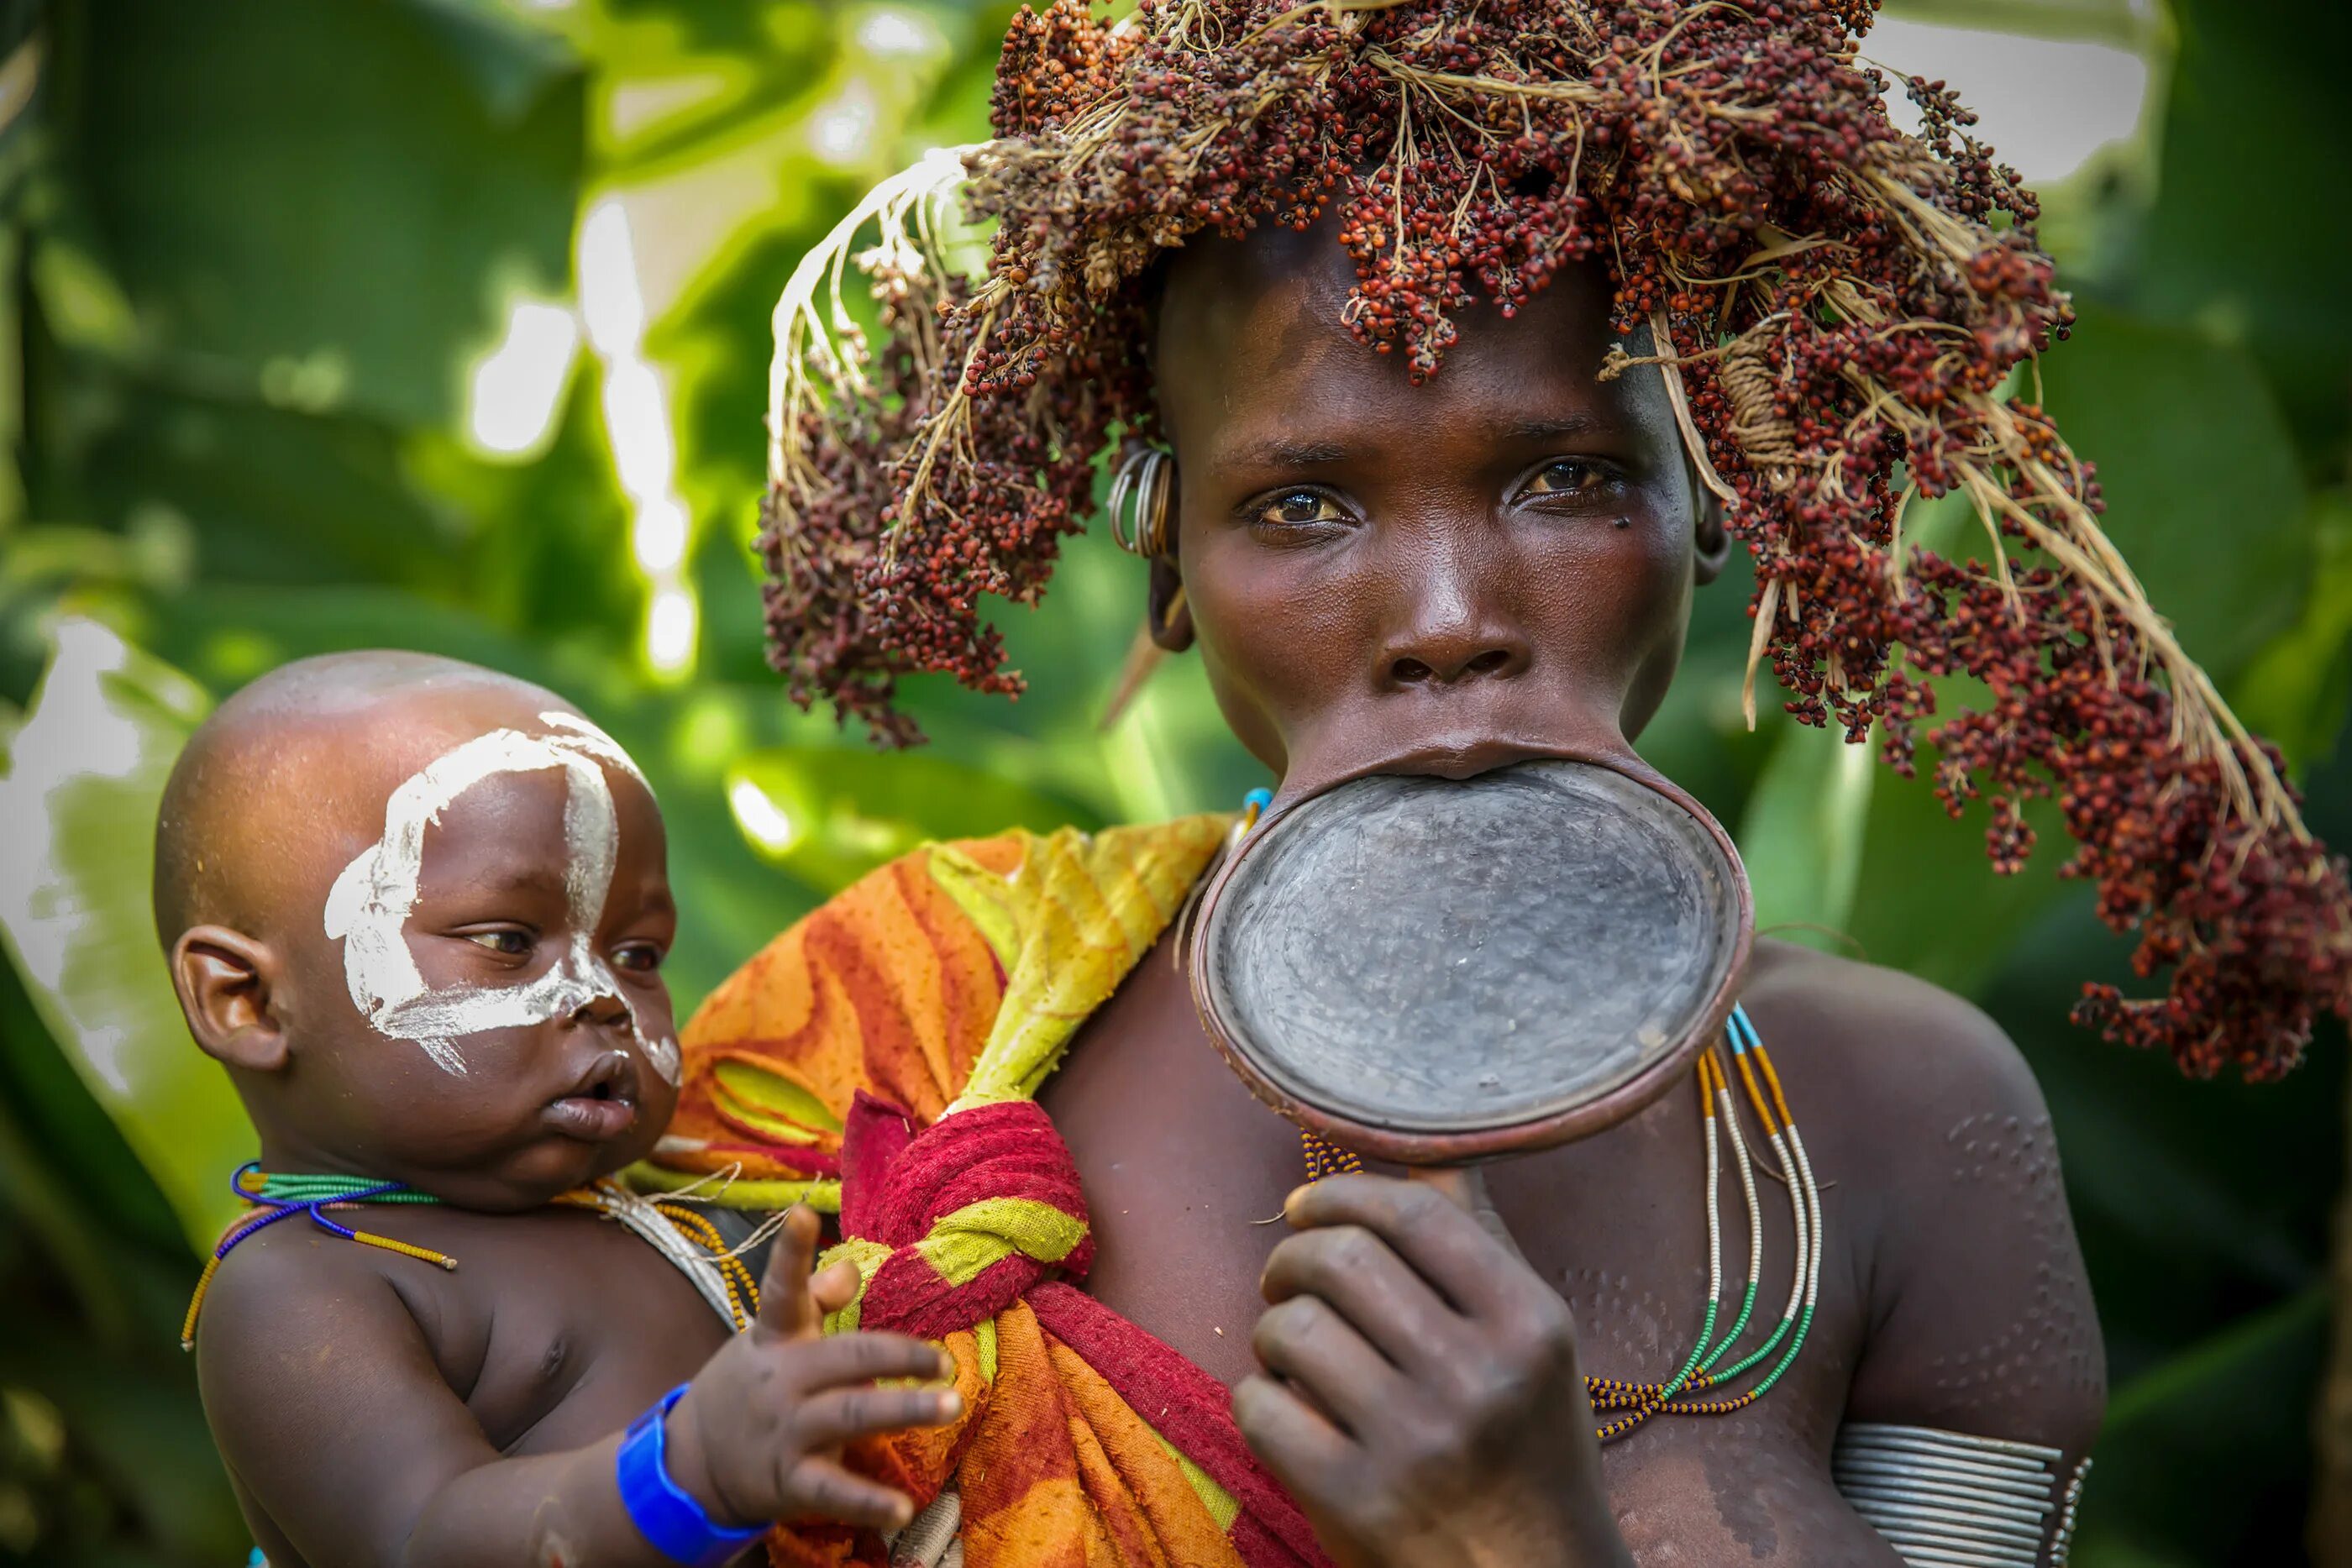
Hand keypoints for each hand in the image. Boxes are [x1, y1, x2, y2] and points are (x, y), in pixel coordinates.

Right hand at [664, 1206, 959, 1532]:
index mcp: (776, 1339)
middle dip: (897, 1356)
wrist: (692, 1463)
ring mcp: (786, 1432)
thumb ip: (814, 1301)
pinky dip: (868, 1502)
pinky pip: (833, 1491)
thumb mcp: (770, 1339)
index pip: (783, 1290)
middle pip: (845, 1358)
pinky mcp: (789, 1480)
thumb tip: (852, 1268)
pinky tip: (903, 1508)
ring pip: (850, 1416)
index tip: (801, 1212)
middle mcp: (781, 1381)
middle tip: (944, 1360)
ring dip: (902, 1410)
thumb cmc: (749, 1387)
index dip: (790, 1252)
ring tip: (950, 1406)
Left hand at [1234, 1174, 1628, 1567]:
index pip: (1415, 1214)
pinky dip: (1258, 1397)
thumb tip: (1431, 1144)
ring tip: (1290, 1348)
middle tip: (1287, 1278)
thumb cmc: (1526, 1445)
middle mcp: (1477, 1377)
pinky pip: (1260, 1405)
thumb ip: (1479, 1242)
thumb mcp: (1533, 1340)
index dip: (1341, 1194)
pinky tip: (1286, 1408)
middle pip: (1339, 1259)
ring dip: (1272, 1328)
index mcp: (1529, 1322)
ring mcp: (1414, 1442)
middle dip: (1291, 1257)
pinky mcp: (1353, 1499)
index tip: (1307, 1205)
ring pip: (1291, 1328)